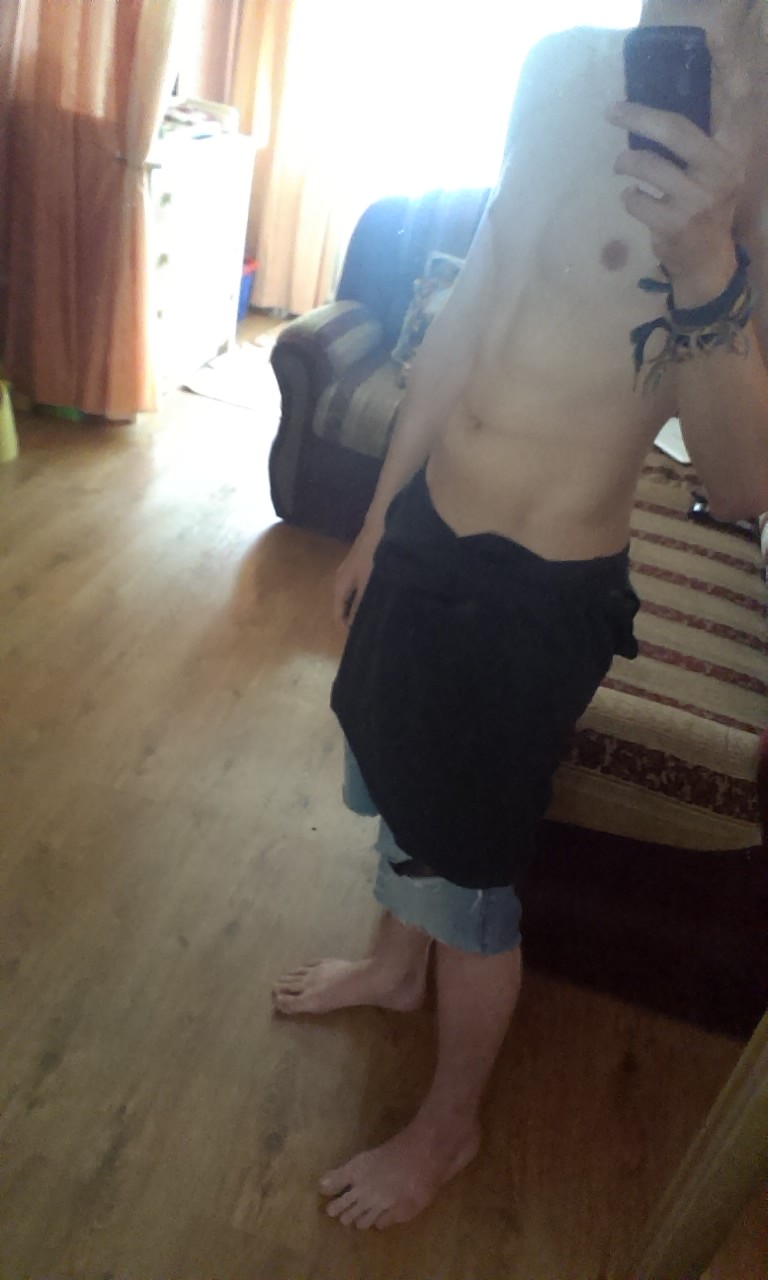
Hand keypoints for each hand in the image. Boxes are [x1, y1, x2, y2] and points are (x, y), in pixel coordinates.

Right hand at [333, 524, 380, 627]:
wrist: (379, 526)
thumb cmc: (373, 556)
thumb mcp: (368, 583)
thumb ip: (361, 603)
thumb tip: (356, 624)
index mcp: (340, 585)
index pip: (338, 614)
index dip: (347, 627)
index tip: (361, 636)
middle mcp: (341, 579)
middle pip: (344, 605)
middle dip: (354, 617)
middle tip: (371, 627)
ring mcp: (350, 571)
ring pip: (352, 595)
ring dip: (361, 605)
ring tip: (376, 615)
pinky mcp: (360, 565)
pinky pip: (359, 586)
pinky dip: (366, 594)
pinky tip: (379, 596)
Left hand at [608, 99, 743, 298]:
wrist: (706, 261)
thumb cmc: (703, 208)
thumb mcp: (711, 172)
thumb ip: (693, 146)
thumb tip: (650, 113)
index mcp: (730, 154)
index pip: (715, 110)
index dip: (694, 87)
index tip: (674, 66)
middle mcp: (719, 173)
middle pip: (674, 130)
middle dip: (637, 116)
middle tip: (612, 111)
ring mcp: (696, 201)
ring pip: (647, 166)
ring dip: (625, 163)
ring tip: (620, 166)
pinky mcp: (673, 225)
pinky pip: (635, 200)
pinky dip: (628, 198)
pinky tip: (634, 199)